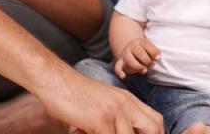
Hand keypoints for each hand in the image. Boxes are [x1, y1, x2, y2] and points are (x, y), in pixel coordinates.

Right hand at [38, 71, 163, 133]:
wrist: (54, 80)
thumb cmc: (73, 96)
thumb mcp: (102, 103)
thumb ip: (115, 118)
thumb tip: (124, 131)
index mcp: (128, 100)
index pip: (155, 120)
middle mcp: (125, 104)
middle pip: (153, 127)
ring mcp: (114, 111)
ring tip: (93, 132)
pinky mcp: (101, 119)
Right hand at [114, 37, 160, 78]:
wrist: (130, 49)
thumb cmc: (144, 50)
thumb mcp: (149, 48)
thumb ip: (154, 51)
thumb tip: (158, 57)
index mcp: (140, 42)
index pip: (147, 45)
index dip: (153, 52)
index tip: (158, 58)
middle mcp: (132, 46)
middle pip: (139, 52)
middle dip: (147, 60)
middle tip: (152, 65)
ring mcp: (125, 54)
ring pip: (129, 59)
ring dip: (138, 66)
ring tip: (144, 71)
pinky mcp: (120, 62)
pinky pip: (117, 66)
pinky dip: (119, 72)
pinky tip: (123, 76)